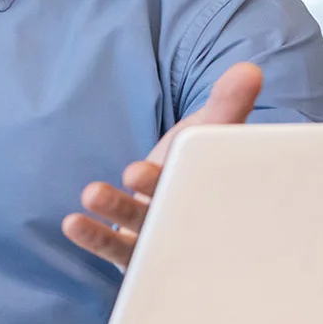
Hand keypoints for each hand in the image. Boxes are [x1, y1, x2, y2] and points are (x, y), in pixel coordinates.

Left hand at [61, 61, 262, 269]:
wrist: (174, 192)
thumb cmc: (196, 160)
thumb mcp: (211, 129)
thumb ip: (227, 103)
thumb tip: (249, 69)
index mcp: (218, 197)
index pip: (214, 189)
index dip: (199, 174)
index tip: (180, 151)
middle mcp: (193, 226)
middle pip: (175, 212)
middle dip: (156, 192)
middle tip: (135, 170)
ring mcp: (162, 243)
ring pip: (141, 230)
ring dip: (116, 211)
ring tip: (93, 192)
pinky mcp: (133, 255)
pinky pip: (113, 249)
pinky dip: (94, 237)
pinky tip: (72, 223)